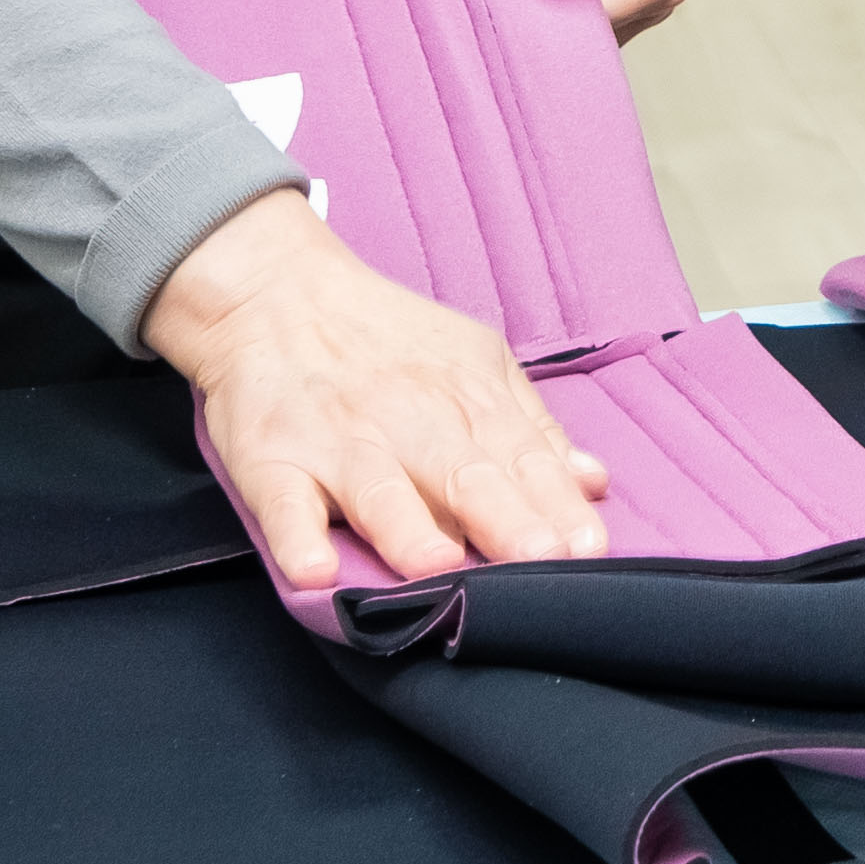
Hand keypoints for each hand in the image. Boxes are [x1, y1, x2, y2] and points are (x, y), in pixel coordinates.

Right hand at [145, 188, 610, 590]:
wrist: (276, 294)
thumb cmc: (388, 340)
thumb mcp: (474, 361)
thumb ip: (532, 426)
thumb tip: (594, 483)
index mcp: (466, 398)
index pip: (523, 457)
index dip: (556, 504)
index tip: (591, 547)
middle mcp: (408, 422)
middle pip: (464, 475)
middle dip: (506, 520)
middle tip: (542, 562)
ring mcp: (338, 443)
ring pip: (380, 491)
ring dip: (408, 530)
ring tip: (439, 568)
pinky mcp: (270, 461)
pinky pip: (282, 503)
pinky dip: (295, 536)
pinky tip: (313, 569)